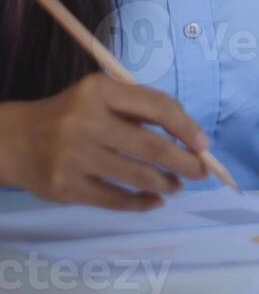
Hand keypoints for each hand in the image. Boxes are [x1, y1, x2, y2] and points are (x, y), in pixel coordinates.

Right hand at [0, 72, 209, 209]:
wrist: (14, 140)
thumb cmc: (72, 115)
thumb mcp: (102, 97)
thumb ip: (141, 109)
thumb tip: (191, 139)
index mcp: (100, 91)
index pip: (157, 106)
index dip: (187, 127)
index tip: (205, 145)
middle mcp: (86, 121)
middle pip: (151, 146)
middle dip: (184, 162)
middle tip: (201, 172)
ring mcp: (74, 157)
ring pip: (136, 176)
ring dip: (165, 184)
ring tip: (176, 186)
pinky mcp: (65, 187)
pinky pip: (115, 200)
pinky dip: (141, 203)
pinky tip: (153, 201)